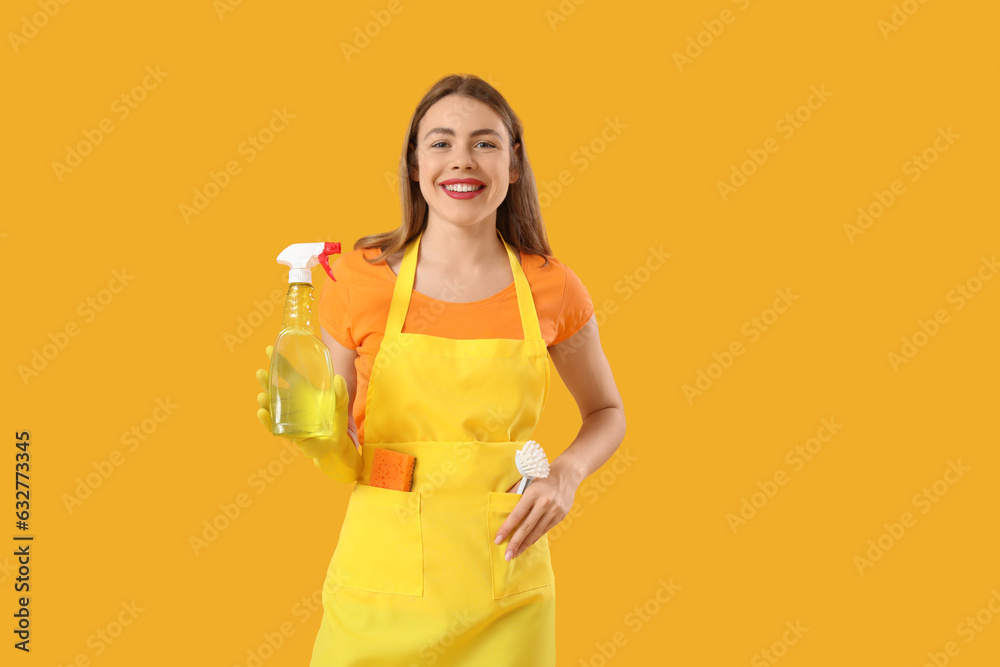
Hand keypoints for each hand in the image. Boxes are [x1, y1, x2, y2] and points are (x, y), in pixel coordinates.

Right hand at [255, 345, 361, 482]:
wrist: (336, 445)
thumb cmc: (336, 421)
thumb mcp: (340, 404)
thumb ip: (340, 393)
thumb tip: (338, 378)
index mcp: (302, 391)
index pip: (287, 373)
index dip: (279, 362)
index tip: (270, 349)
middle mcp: (292, 403)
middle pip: (274, 389)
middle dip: (266, 381)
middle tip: (261, 372)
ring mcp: (288, 418)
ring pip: (272, 408)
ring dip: (265, 401)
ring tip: (261, 396)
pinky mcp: (290, 433)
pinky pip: (275, 427)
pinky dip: (268, 421)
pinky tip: (262, 413)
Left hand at [494, 468, 577, 560]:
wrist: (567, 475)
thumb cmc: (543, 477)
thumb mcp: (527, 480)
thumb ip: (515, 493)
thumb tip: (500, 506)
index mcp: (533, 493)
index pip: (516, 514)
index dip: (506, 528)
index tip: (498, 539)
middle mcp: (544, 503)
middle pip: (527, 527)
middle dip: (515, 543)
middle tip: (506, 555)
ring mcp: (554, 511)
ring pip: (536, 532)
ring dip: (525, 545)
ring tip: (514, 554)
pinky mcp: (560, 516)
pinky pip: (544, 530)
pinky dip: (535, 538)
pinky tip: (527, 545)